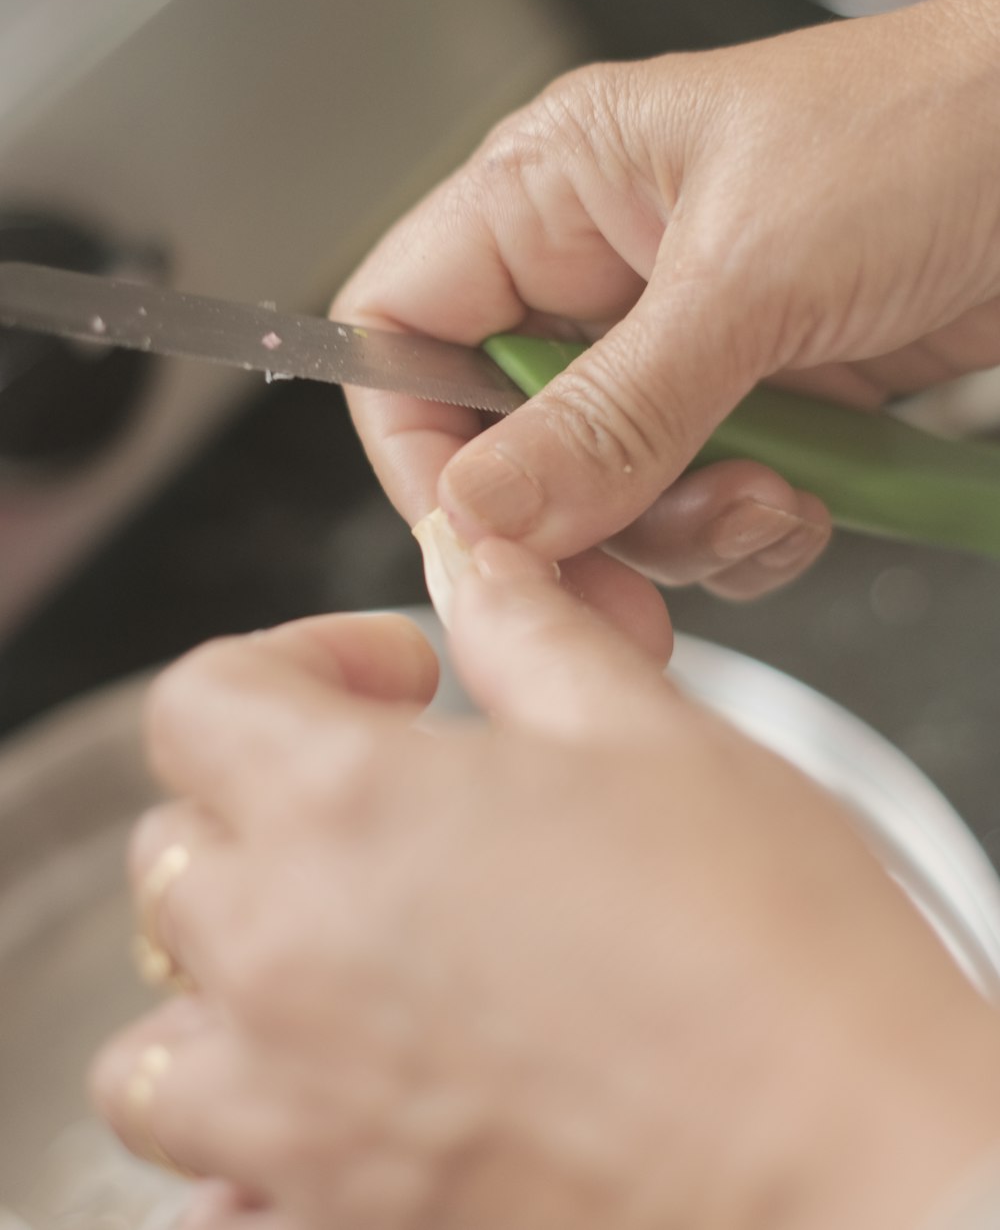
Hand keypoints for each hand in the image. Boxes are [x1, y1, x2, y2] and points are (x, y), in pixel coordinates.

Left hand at [92, 554, 999, 1229]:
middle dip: (272, 803)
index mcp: (345, 807)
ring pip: (159, 1032)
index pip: (200, 701)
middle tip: (395, 806)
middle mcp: (284, 960)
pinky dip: (247, 1133)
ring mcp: (293, 1112)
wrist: (847, 1160)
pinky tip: (344, 1096)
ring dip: (230, 976)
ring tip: (346, 954)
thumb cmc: (766, 945)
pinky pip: (212, 1182)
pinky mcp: (336, 1219)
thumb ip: (524, 628)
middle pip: (178, 852)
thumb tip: (473, 558)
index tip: (394, 685)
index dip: (297, 663)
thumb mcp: (645, 728)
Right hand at [334, 0, 999, 615]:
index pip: (402, 325)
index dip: (417, 440)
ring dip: (682, 530)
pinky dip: (748, 533)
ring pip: (603, 495)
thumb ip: (611, 409)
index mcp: (554, 188)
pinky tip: (809, 496)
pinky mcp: (752, 401)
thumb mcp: (753, 274)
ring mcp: (677, 346)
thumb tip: (481, 507)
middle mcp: (599, 271)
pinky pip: (698, 509)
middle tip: (635, 570)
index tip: (482, 532)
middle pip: (503, 439)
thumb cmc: (937, 130)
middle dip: (575, 517)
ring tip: (774, 495)